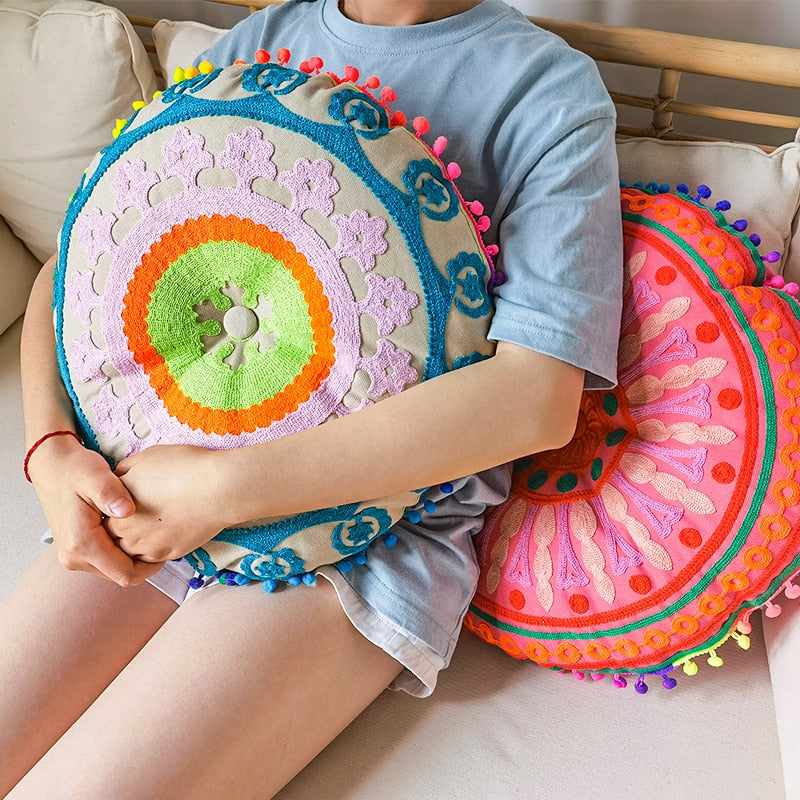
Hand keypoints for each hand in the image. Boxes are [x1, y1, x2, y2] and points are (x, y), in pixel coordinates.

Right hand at [27, 434, 164, 586]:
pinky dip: (121, 552)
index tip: (166, 549)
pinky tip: (132, 532)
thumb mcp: (95, 475)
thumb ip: (111, 493)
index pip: (125, 574)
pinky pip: (105, 562)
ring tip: (146, 533)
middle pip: (120, 575)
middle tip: (160, 538)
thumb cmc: (75, 469)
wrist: (53, 466)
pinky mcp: (75, 552)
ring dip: (131, 557)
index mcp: (81, 543)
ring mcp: (72, 557)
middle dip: (143, 563)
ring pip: (113, 571)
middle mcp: (73, 557)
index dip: (151, 567)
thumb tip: (126, 511)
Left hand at [107, 444, 228, 562]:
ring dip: (137, 541)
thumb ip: (126, 470)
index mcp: (117, 511)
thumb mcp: (146, 458)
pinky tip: (166, 530)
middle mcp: (129, 534)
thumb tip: (121, 477)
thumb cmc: (184, 468)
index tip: (124, 502)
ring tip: (151, 524)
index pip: (104, 518)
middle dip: (123, 527)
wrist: (218, 488)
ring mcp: (151, 547)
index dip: (113, 509)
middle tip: (139, 513)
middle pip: (116, 538)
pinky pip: (155, 557)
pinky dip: (157, 547)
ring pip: (134, 552)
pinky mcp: (172, 553)